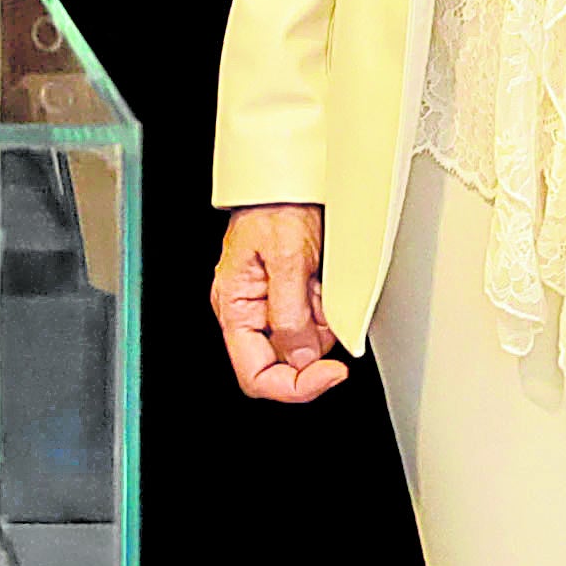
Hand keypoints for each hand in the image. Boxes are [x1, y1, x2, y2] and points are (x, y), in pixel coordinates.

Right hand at [211, 203, 350, 402]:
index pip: (255, 376)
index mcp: (234, 308)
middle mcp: (248, 314)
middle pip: (283, 364)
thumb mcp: (288, 256)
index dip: (294, 386)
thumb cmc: (276, 205)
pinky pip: (313, 324)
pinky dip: (326, 310)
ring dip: (323, 323)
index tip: (330, 374)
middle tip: (326, 310)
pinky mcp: (288, 299)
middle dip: (314, 345)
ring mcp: (269, 308)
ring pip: (304, 345)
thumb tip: (301, 358)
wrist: (287, 179)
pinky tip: (323, 282)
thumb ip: (291, 312)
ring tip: (321, 283)